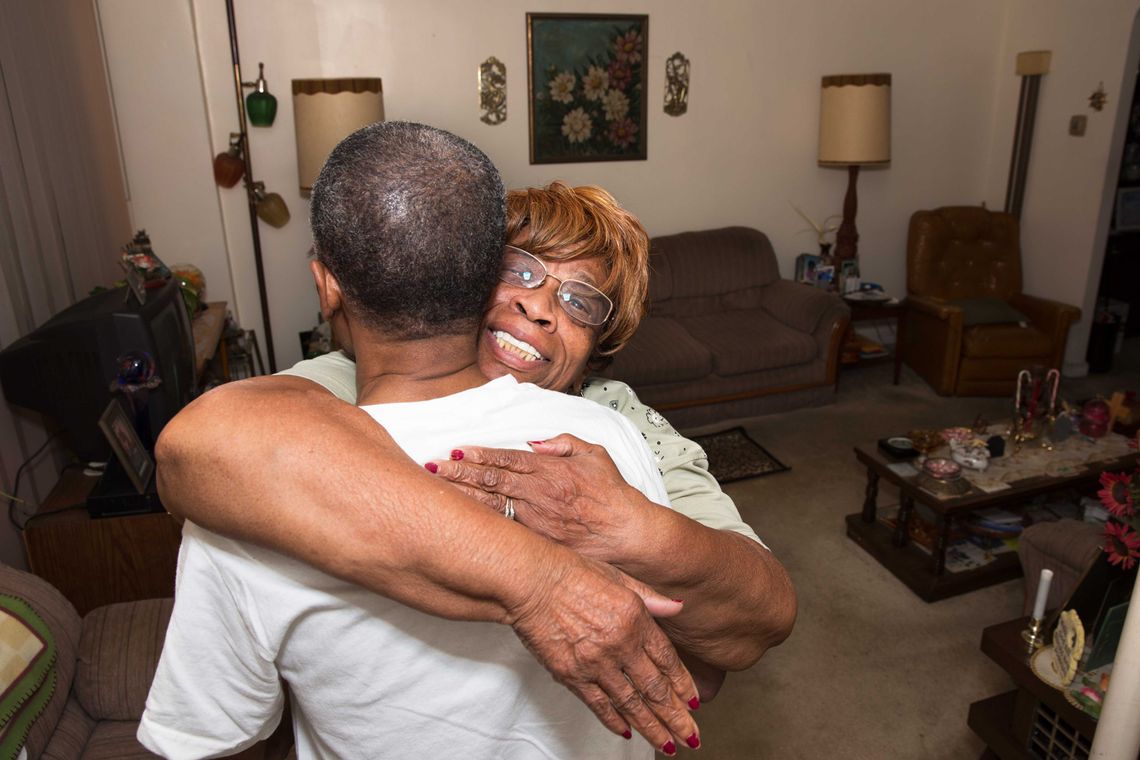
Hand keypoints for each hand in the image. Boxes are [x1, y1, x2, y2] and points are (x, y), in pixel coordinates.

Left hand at [430, 435, 640, 556]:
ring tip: (437, 489)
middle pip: (492, 481)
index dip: (480, 455)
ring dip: (464, 496)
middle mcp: (540, 495)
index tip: (457, 450)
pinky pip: (503, 530)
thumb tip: (535, 442)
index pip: (508, 460)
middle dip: (460, 473)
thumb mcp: (595, 455)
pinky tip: (461, 520)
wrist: (629, 534)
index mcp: (551, 471)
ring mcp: (536, 521)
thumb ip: (564, 443)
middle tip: (433, 466)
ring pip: (492, 506)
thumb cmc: (613, 494)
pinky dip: (481, 523)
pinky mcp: (537, 542)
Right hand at [508, 553, 700, 753]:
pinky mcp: (571, 674)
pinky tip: (627, 732)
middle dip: (676, 717)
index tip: (694, 701)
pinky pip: (598, 704)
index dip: (683, 684)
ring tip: (667, 745)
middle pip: (654, 689)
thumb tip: (677, 607)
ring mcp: (595, 663)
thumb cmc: (571, 572)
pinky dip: (614, 721)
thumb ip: (650, 598)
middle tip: (691, 737)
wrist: (530, 581)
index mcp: (635, 619)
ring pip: (630, 704)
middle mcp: (620, 645)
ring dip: (652, 728)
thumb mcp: (618, 577)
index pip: (667, 660)